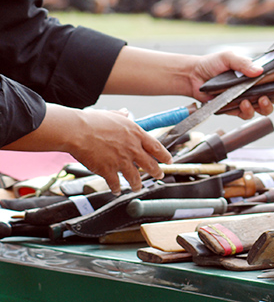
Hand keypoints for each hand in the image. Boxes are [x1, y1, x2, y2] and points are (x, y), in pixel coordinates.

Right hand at [7, 105, 171, 194]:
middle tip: (160, 175)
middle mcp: (132, 148)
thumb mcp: (112, 115)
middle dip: (156, 172)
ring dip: (137, 184)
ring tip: (138, 188)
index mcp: (136, 134)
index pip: (156, 147)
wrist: (77, 131)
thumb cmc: (92, 121)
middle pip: (150, 164)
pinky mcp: (109, 170)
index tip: (168, 160)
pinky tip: (116, 190)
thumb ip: (122, 115)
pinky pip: (115, 183)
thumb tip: (126, 112)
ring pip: (135, 177)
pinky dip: (116, 188)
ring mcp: (121, 161)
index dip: (164, 155)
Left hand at [187, 52, 273, 118]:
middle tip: (268, 98)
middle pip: (272, 100)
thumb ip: (244, 63)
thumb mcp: (229, 57)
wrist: (193, 76)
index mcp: (256, 76)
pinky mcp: (234, 109)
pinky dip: (246, 111)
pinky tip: (242, 104)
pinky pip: (245, 114)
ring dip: (261, 108)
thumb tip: (259, 71)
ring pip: (260, 110)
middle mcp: (253, 89)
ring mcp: (244, 100)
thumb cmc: (212, 64)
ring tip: (253, 101)